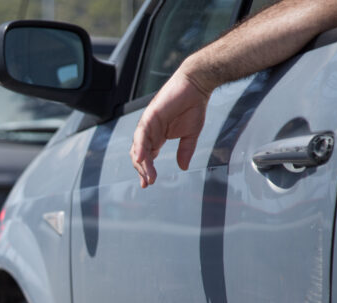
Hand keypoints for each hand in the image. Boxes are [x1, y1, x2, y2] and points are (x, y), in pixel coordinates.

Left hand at [130, 69, 211, 187]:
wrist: (197, 85)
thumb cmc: (193, 106)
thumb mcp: (191, 134)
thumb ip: (185, 151)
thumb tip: (183, 167)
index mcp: (157, 136)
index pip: (147, 157)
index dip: (146, 171)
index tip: (148, 184)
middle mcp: (150, 131)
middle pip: (140, 155)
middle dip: (143, 170)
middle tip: (148, 182)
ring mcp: (148, 124)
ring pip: (139, 147)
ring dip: (142, 163)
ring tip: (148, 176)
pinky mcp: (150, 116)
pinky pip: (142, 134)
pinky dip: (141, 147)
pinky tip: (141, 158)